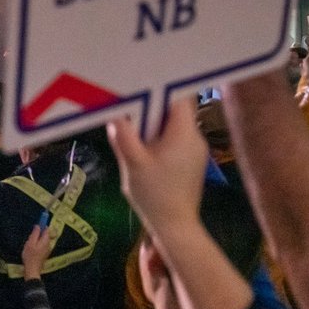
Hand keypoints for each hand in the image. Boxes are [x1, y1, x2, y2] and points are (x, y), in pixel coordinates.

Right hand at [21, 225, 51, 279]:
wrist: (32, 269)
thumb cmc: (30, 256)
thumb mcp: (30, 243)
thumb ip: (35, 234)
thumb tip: (38, 226)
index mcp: (46, 241)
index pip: (47, 229)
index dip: (43, 225)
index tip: (37, 223)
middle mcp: (49, 244)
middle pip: (45, 235)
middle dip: (37, 234)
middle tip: (30, 238)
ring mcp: (47, 250)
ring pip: (42, 240)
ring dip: (36, 239)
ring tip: (29, 245)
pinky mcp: (44, 253)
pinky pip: (41, 245)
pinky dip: (36, 244)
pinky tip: (30, 249)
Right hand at [106, 99, 206, 236]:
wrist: (174, 225)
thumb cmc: (155, 194)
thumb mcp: (132, 163)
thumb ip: (122, 135)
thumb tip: (112, 112)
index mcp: (183, 133)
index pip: (177, 96)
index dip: (158, 86)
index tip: (137, 83)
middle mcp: (194, 136)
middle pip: (174, 109)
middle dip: (150, 106)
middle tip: (126, 107)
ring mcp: (195, 149)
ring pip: (173, 124)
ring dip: (152, 123)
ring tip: (131, 129)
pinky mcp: (191, 160)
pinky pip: (174, 137)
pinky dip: (158, 136)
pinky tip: (143, 148)